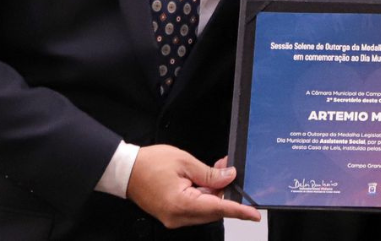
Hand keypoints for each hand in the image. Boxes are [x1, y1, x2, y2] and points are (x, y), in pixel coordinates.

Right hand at [125, 145, 260, 228]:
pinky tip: (206, 179)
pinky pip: (196, 207)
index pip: (218, 209)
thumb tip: (229, 177)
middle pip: (214, 210)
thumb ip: (210, 173)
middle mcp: (177, 217)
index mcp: (180, 205)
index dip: (239, 211)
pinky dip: (205, 194)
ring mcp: (174, 217)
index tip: (254, 214)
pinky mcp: (172, 213)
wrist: (126, 170)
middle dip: (226, 192)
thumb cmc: (149, 164)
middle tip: (229, 169)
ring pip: (206, 209)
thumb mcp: (185, 162)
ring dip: (215, 192)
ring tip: (217, 168)